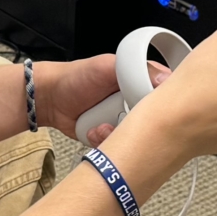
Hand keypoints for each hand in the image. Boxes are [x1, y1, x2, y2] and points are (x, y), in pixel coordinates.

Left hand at [33, 54, 171, 145]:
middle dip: (139, 125)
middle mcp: (137, 104)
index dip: (164, 106)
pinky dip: (106, 143)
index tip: (153, 110)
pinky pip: (120, 149)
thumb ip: (136, 69)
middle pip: (154, 122)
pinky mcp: (113, 138)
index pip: (165, 97)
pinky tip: (94, 132)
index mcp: (142, 82)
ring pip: (137, 139)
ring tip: (101, 126)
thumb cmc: (77, 77)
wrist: (51, 99)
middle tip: (121, 117)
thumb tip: (165, 79)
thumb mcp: (107, 66)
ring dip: (119, 135)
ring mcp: (125, 123)